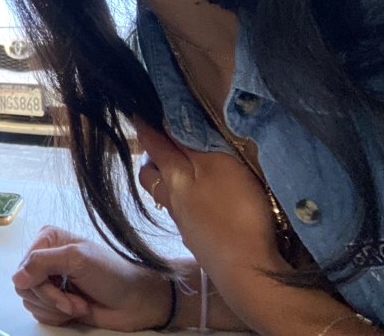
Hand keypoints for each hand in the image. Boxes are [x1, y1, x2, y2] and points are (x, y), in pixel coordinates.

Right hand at [11, 225, 172, 330]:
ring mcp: (49, 281)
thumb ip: (42, 263)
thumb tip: (17, 278)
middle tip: (74, 300)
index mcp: (48, 239)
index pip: (24, 264)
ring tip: (79, 304)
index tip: (61, 285)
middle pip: (24, 285)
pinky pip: (39, 313)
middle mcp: (45, 259)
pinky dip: (58, 316)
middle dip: (51, 298)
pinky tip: (77, 310)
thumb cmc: (112, 273)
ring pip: (30, 301)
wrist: (135, 301)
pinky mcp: (54, 301)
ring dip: (56, 308)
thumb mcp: (76, 258)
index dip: (39, 281)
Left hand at [134, 122, 282, 272]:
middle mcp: (172, 201)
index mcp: (175, 177)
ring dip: (169, 182)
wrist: (246, 271)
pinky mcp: (200, 242)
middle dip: (152, 159)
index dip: (145, 128)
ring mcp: (185, 224)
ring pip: (165, 197)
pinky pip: (183, 215)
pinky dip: (186, 203)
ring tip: (184, 172)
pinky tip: (204, 205)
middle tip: (162, 145)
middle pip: (150, 176)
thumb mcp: (218, 166)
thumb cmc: (235, 212)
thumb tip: (165, 123)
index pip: (154, 146)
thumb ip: (193, 145)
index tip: (137, 113)